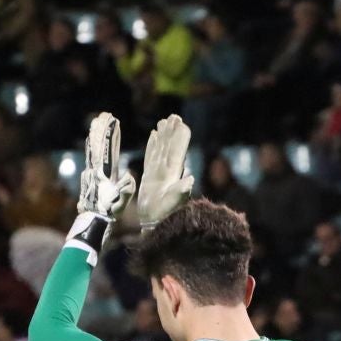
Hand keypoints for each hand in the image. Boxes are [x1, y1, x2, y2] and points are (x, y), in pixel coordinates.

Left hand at [76, 112, 136, 218]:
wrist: (93, 220)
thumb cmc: (108, 212)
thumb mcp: (119, 205)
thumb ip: (125, 192)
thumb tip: (130, 178)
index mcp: (104, 173)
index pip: (107, 149)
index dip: (109, 135)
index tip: (111, 121)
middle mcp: (95, 169)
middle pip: (98, 145)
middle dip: (101, 130)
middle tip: (103, 115)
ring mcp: (91, 171)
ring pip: (94, 148)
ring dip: (96, 135)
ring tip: (97, 121)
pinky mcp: (90, 175)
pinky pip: (91, 156)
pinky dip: (92, 145)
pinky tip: (91, 139)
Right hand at [134, 114, 194, 229]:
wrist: (155, 224)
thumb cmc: (164, 214)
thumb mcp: (174, 202)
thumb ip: (182, 190)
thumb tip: (190, 178)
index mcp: (174, 172)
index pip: (177, 149)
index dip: (179, 135)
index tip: (180, 121)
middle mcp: (168, 170)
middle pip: (170, 146)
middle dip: (171, 131)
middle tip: (173, 116)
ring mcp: (159, 173)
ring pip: (161, 149)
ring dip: (162, 136)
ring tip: (162, 122)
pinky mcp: (150, 177)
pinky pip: (151, 157)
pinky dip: (152, 146)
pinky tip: (153, 136)